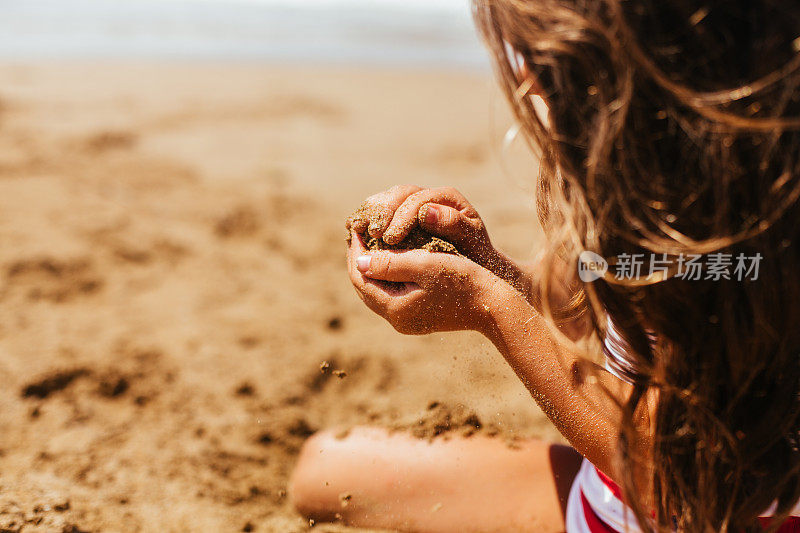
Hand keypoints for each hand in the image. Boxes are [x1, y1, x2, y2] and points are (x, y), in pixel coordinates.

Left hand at [346, 230, 496, 334]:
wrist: (492, 305)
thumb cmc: (462, 279)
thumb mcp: (425, 264)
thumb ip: (389, 263)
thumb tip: (359, 261)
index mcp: (395, 309)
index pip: (361, 278)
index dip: (355, 252)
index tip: (356, 228)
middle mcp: (397, 320)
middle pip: (365, 287)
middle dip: (359, 260)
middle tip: (359, 234)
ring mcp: (408, 321)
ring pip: (377, 291)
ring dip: (372, 268)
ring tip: (371, 243)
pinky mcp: (418, 317)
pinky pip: (391, 295)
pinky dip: (386, 276)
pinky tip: (391, 258)